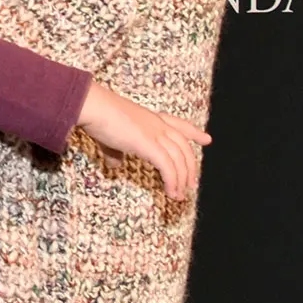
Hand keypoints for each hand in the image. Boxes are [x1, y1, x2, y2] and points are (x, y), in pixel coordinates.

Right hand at [75, 82, 211, 200]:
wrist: (94, 107)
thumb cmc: (99, 116)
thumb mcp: (110, 135)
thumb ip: (116, 151)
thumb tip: (115, 165)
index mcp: (151, 118)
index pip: (179, 125)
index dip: (194, 133)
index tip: (207, 139)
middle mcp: (158, 125)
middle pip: (183, 147)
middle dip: (191, 166)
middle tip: (192, 183)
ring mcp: (156, 134)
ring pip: (179, 159)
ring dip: (182, 179)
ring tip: (180, 194)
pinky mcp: (150, 145)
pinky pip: (168, 167)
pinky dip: (172, 181)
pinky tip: (170, 192)